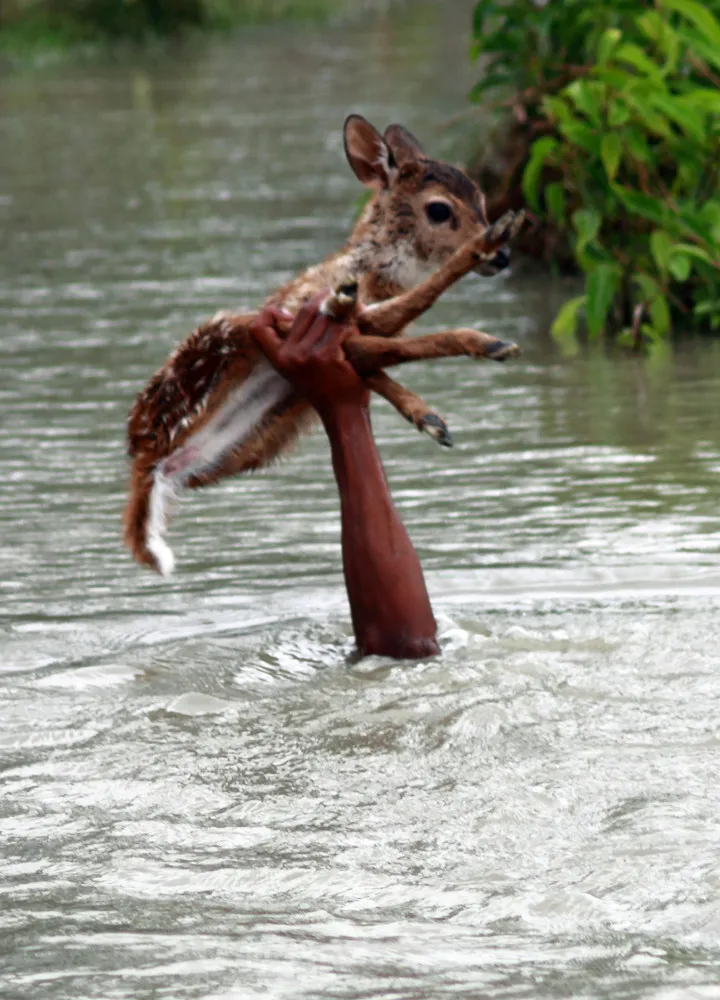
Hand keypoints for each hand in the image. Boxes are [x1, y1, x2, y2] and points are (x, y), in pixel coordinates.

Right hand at [250, 293, 369, 416]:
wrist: (343, 414)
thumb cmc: (329, 388)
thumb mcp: (303, 367)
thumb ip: (302, 340)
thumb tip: (320, 300)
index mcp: (280, 358)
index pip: (258, 329)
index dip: (268, 313)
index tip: (287, 313)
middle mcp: (290, 355)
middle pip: (307, 310)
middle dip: (327, 299)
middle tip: (342, 297)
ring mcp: (308, 355)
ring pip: (329, 315)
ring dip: (346, 311)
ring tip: (357, 314)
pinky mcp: (327, 356)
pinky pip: (343, 327)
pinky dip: (355, 327)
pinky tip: (359, 335)